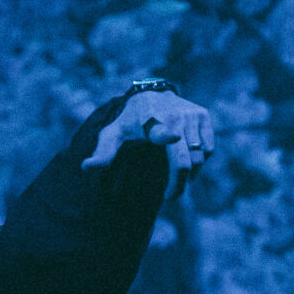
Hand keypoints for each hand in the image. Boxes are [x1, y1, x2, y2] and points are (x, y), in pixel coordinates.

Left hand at [81, 90, 214, 189]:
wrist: (151, 95)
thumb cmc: (130, 122)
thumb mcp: (113, 135)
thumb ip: (102, 152)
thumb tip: (85, 168)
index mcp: (149, 120)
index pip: (161, 130)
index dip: (167, 136)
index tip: (173, 139)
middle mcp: (174, 115)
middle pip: (185, 161)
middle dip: (178, 185)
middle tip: (170, 198)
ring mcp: (191, 114)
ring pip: (199, 159)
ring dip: (189, 174)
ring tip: (176, 178)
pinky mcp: (203, 115)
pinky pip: (208, 149)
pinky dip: (200, 160)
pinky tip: (188, 159)